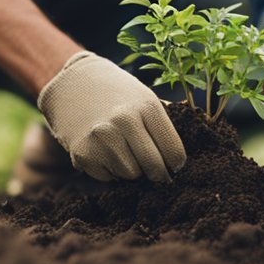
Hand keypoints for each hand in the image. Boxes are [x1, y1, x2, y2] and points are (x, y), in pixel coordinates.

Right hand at [37, 51, 186, 181]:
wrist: (73, 86)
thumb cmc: (118, 95)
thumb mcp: (145, 98)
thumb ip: (167, 124)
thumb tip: (190, 155)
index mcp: (147, 106)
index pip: (174, 152)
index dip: (176, 164)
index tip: (173, 165)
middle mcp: (124, 121)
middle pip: (154, 168)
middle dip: (157, 173)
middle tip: (154, 170)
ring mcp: (102, 138)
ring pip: (131, 175)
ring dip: (131, 169)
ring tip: (121, 149)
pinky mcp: (83, 153)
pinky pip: (109, 178)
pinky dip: (109, 170)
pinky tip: (103, 150)